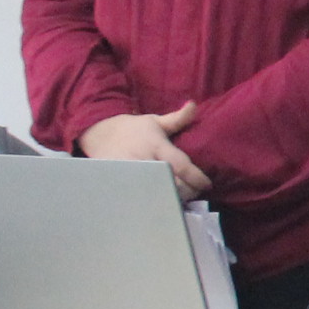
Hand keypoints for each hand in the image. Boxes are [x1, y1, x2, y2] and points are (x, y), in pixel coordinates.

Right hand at [80, 102, 209, 198]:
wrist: (100, 134)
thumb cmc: (134, 130)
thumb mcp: (155, 121)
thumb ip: (177, 119)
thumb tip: (193, 105)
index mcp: (155, 145)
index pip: (180, 165)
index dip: (195, 177)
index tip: (207, 184)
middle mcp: (143, 159)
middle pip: (170, 182)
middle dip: (186, 191)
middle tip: (195, 192)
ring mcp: (130, 172)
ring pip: (155, 192)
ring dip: (171, 198)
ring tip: (181, 199)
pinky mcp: (119, 182)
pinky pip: (139, 196)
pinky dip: (152, 201)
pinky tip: (161, 202)